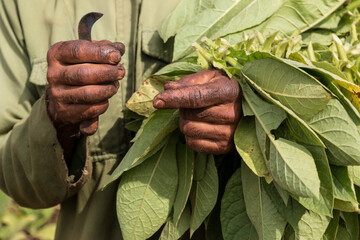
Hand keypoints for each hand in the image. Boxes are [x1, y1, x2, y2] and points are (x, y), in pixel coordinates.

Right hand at [46, 40, 124, 159]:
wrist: (64, 97)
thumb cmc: (81, 68)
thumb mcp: (89, 55)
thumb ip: (104, 48)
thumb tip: (119, 48)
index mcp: (57, 54)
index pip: (77, 51)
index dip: (100, 53)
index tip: (117, 56)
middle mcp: (53, 74)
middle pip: (84, 73)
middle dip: (108, 73)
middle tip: (121, 72)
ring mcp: (57, 94)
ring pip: (88, 94)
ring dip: (108, 89)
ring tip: (115, 85)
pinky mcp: (65, 112)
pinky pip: (90, 109)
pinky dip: (103, 104)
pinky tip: (106, 99)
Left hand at [153, 69, 241, 154]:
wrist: (250, 108)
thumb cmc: (226, 89)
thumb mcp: (212, 77)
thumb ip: (189, 81)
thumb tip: (168, 88)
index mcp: (229, 91)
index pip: (196, 97)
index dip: (174, 99)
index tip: (157, 101)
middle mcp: (232, 114)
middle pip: (188, 114)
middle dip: (182, 108)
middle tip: (193, 104)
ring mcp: (230, 133)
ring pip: (188, 130)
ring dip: (186, 122)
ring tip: (198, 115)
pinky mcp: (225, 148)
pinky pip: (193, 143)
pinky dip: (191, 135)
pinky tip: (203, 127)